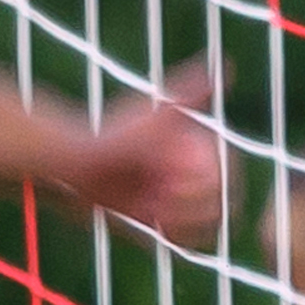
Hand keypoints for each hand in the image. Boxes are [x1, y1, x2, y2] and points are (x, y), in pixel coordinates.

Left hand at [57, 63, 225, 243]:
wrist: (75, 165)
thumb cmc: (114, 133)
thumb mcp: (158, 114)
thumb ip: (190, 95)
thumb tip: (224, 64)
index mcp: (199, 150)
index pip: (229, 172)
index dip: (211, 178)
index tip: (178, 171)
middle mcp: (191, 175)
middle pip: (221, 202)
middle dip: (193, 200)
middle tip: (160, 190)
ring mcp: (176, 200)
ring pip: (207, 225)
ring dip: (185, 219)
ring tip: (153, 205)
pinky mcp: (158, 222)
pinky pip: (183, 239)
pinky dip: (176, 235)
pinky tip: (154, 222)